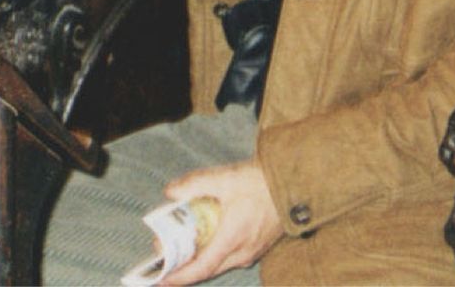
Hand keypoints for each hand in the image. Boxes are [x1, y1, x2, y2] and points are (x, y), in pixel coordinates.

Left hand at [160, 160, 283, 284]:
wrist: (293, 182)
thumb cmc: (261, 181)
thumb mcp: (226, 178)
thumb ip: (196, 184)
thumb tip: (171, 192)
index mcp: (233, 238)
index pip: (202, 267)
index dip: (180, 276)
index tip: (161, 278)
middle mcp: (243, 251)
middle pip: (209, 269)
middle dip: (186, 268)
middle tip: (168, 257)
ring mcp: (253, 251)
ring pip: (221, 264)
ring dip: (202, 260)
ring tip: (186, 247)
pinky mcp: (260, 245)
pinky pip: (233, 257)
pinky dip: (217, 253)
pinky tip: (211, 239)